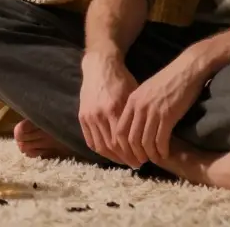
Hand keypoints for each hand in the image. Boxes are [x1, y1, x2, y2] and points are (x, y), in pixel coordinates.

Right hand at [78, 50, 140, 166]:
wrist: (100, 66)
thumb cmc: (121, 79)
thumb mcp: (133, 95)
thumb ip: (135, 116)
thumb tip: (147, 136)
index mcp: (114, 109)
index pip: (122, 141)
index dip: (133, 153)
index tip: (143, 159)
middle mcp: (100, 115)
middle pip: (112, 147)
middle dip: (125, 158)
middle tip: (136, 163)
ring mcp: (89, 116)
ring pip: (100, 146)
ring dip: (113, 157)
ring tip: (124, 161)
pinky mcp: (82, 116)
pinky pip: (90, 140)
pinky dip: (100, 151)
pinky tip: (110, 154)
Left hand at [117, 48, 208, 164]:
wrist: (187, 69)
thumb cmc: (169, 80)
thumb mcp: (147, 90)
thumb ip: (139, 106)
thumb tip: (136, 125)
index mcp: (131, 101)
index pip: (120, 130)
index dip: (123, 147)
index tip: (129, 155)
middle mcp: (139, 107)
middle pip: (130, 139)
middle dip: (134, 154)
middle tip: (140, 163)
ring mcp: (153, 111)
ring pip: (145, 142)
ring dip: (149, 154)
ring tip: (154, 159)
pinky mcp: (167, 115)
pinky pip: (160, 139)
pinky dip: (161, 150)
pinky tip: (165, 153)